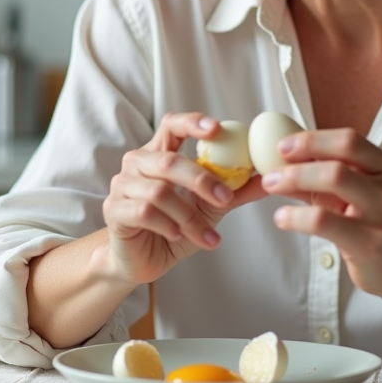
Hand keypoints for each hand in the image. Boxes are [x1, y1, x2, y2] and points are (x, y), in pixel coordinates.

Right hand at [102, 112, 265, 285]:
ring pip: (160, 192)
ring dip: (189, 217)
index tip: (217, 128)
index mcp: (159, 153)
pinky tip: (179, 236)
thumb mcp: (208, 209)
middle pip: (169, 162)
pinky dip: (168, 225)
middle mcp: (137, 163)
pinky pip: (143, 212)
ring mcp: (122, 185)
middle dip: (202, 180)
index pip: (172, 125)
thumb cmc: (173, 227)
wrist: (142, 260)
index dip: (192, 122)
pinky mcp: (114, 210)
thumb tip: (267, 180)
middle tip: (226, 199)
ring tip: (208, 236)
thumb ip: (233, 192)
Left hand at [261, 128, 381, 299]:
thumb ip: (319, 178)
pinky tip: (282, 218)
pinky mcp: (367, 243)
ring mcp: (381, 215)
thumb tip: (276, 165)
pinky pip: (324, 221)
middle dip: (298, 159)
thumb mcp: (354, 194)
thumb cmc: (375, 225)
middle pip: (339, 158)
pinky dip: (295, 216)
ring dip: (294, 180)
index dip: (312, 140)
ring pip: (333, 181)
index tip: (283, 146)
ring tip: (270, 187)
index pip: (349, 140)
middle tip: (271, 170)